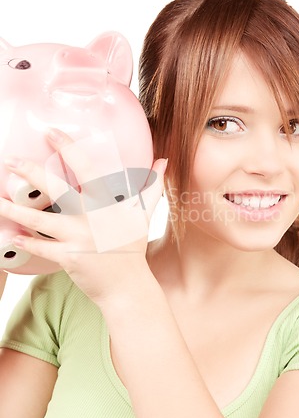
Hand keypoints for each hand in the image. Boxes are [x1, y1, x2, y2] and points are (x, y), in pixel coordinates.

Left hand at [0, 129, 166, 304]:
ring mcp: (78, 238)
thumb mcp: (143, 215)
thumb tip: (164, 162)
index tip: (51, 132)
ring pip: (40, 220)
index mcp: (107, 203)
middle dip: (30, 172)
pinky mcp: (68, 258)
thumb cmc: (133, 247)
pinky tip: (13, 235)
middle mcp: (90, 217)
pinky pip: (42, 248)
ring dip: (15, 210)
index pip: (86, 168)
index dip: (68, 148)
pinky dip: (26, 242)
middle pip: (56, 189)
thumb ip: (151, 186)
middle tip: (10, 161)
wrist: (127, 286)